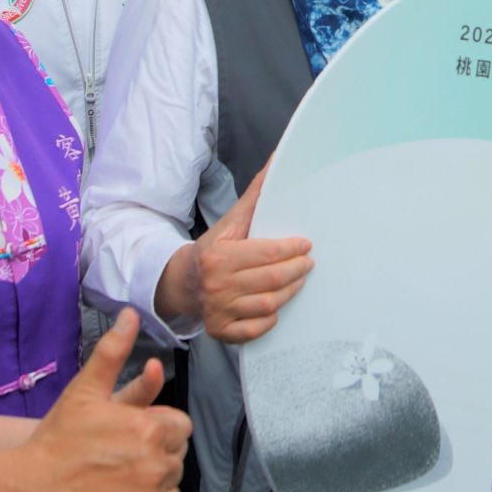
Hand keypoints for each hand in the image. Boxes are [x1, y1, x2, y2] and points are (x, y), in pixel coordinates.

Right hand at [21, 311, 189, 491]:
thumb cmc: (56, 440)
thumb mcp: (85, 391)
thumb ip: (113, 351)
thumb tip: (131, 315)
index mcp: (152, 431)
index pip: (179, 427)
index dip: (155, 428)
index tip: (128, 434)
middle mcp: (159, 468)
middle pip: (175, 459)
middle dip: (153, 456)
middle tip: (117, 458)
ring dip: (150, 488)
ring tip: (114, 482)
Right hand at [191, 167, 314, 343]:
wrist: (182, 282)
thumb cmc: (212, 249)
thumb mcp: (230, 222)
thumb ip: (256, 195)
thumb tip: (277, 160)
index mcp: (218, 257)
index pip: (266, 254)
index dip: (291, 250)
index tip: (306, 244)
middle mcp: (217, 285)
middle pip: (271, 280)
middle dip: (296, 270)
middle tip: (309, 263)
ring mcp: (218, 310)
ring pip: (267, 304)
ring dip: (290, 291)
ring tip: (299, 279)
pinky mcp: (220, 330)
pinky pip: (254, 330)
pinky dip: (270, 319)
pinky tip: (276, 306)